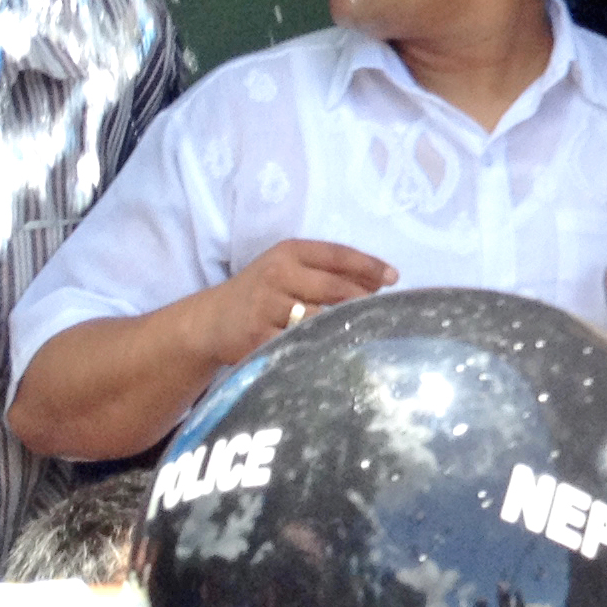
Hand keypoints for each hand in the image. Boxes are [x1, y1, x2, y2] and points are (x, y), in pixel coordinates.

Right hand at [202, 240, 396, 365]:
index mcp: (288, 252)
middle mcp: (277, 274)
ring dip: (345, 327)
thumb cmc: (263, 292)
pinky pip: (297, 344)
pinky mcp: (258, 336)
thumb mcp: (289, 270)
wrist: (212, 319)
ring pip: (319, 318)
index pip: (337, 255)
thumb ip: (329, 271)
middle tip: (385, 313)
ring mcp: (266, 306)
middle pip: (334, 288)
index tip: (394, 278)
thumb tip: (382, 280)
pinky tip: (337, 353)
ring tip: (368, 334)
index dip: (369, 266)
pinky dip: (319, 348)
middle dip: (363, 301)